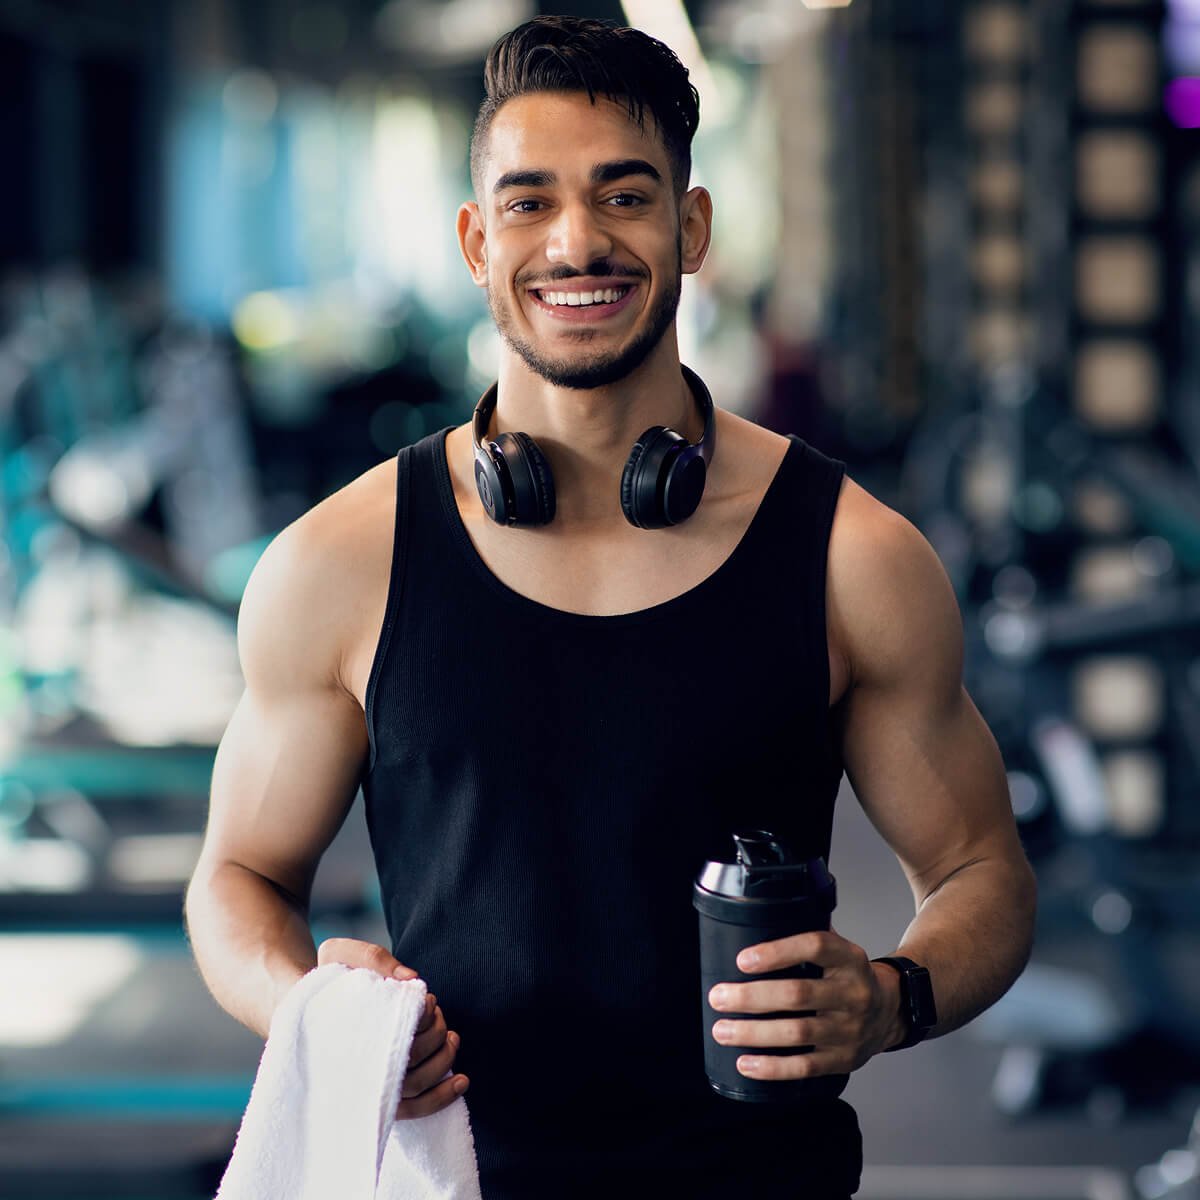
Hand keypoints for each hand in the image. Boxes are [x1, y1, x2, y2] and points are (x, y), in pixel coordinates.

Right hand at [316, 937, 468, 1117]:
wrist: (302, 1005)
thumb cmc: (326, 979)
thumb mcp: (338, 953)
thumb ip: (372, 957)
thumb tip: (411, 979)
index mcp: (345, 1036)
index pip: (392, 1043)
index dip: (419, 1021)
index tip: (426, 1000)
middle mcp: (355, 1069)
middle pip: (410, 1065)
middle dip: (435, 1033)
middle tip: (433, 1009)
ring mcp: (368, 1085)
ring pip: (416, 1086)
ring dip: (444, 1058)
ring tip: (449, 1034)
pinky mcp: (380, 1094)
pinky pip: (413, 1109)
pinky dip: (442, 1097)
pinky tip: (462, 1080)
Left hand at [707, 929, 902, 1081]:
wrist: (891, 1012)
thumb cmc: (849, 976)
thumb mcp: (839, 949)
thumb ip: (807, 938)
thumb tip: (759, 922)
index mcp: (849, 958)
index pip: (815, 946)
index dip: (777, 952)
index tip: (742, 959)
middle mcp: (852, 993)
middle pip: (798, 994)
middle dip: (752, 997)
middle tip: (718, 997)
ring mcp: (850, 1029)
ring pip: (797, 1033)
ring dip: (754, 1033)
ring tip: (722, 1030)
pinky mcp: (843, 1059)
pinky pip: (805, 1066)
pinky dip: (772, 1067)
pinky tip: (745, 1062)